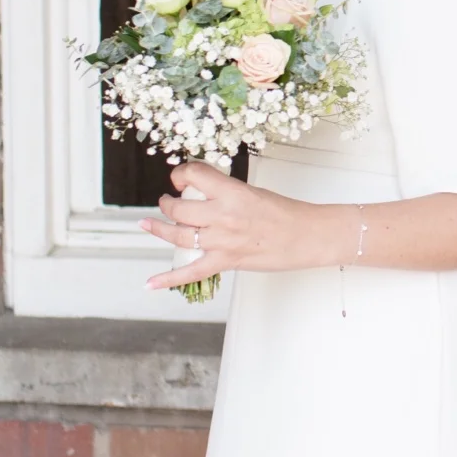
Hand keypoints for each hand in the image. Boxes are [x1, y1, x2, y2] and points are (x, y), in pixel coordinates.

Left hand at [139, 161, 340, 290]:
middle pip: (179, 208)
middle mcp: (223, 215)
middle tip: (167, 201)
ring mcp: (222, 240)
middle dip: (167, 203)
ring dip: (158, 229)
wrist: (307, 236)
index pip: (194, 175)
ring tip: (149, 224)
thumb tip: (206, 193)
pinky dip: (168, 279)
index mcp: (232, 192)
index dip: (181, 173)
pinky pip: (191, 272)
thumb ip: (227, 193)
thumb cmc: (287, 214)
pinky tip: (151, 282)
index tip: (180, 178)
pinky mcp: (226, 261)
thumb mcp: (253, 193)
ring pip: (177, 235)